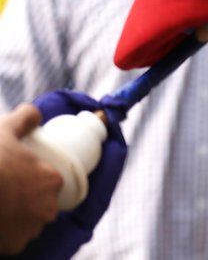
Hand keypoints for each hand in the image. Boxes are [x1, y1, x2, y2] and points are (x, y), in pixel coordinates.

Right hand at [0, 104, 62, 254]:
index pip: (50, 181)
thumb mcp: (5, 130)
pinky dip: (6, 235)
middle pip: (41, 204)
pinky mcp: (15, 247)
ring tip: (0, 206)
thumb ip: (25, 117)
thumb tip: (35, 113)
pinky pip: (14, 241)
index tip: (18, 176)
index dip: (34, 178)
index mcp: (51, 180)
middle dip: (27, 199)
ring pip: (29, 223)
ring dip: (18, 217)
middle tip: (5, 191)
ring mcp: (32, 229)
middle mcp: (48, 207)